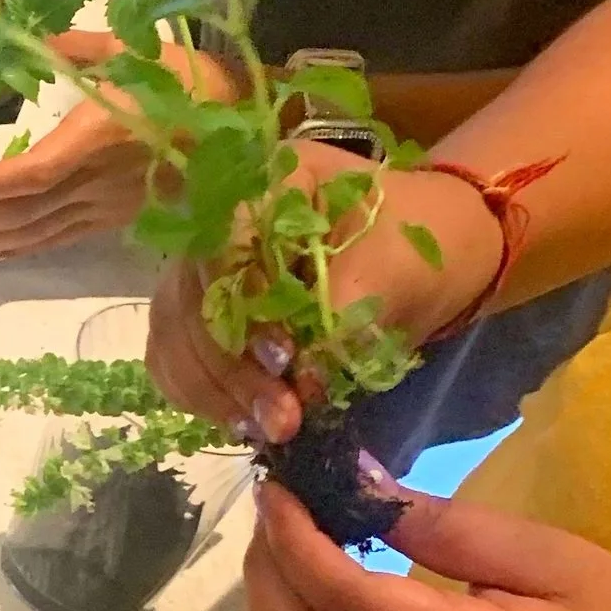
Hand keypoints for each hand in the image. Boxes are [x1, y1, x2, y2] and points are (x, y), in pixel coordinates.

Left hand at [0, 30, 237, 261]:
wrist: (247, 128)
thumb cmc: (189, 80)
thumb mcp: (136, 48)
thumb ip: (78, 47)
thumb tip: (25, 37)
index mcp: (101, 138)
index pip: (36, 174)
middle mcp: (98, 182)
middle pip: (20, 215)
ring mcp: (102, 206)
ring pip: (29, 235)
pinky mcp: (107, 218)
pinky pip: (50, 240)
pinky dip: (7, 250)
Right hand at [144, 152, 499, 438]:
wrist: (437, 250)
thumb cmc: (422, 244)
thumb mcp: (397, 267)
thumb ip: (342, 314)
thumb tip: (298, 383)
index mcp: (269, 181)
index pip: (220, 244)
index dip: (240, 305)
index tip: (284, 361)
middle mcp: (221, 220)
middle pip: (188, 296)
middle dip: (227, 366)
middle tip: (279, 419)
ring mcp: (206, 268)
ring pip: (173, 332)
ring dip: (211, 390)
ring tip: (265, 429)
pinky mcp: (207, 312)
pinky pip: (175, 356)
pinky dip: (199, 394)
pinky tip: (238, 421)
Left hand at [241, 482, 610, 610]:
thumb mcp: (554, 558)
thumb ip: (452, 529)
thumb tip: (362, 488)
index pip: (342, 599)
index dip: (292, 541)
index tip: (275, 487)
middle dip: (266, 577)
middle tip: (273, 508)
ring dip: (278, 610)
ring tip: (286, 540)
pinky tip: (321, 588)